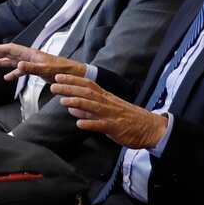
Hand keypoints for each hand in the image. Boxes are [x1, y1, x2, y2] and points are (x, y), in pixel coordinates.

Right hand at [0, 43, 86, 82]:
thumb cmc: (62, 70)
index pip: (11, 49)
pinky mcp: (36, 70)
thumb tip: (18, 65)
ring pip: (13, 62)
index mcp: (31, 54)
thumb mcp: (46, 69)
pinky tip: (8, 78)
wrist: (74, 74)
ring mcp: (32, 63)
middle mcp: (30, 57)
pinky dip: (13, 74)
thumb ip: (31, 67)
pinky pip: (21, 71)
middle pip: (10, 54)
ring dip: (2, 63)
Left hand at [49, 74, 168, 148]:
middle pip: (87, 92)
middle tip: (53, 86)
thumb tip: (71, 108)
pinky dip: (91, 124)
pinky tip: (79, 124)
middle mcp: (107, 103)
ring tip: (63, 102)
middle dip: (70, 88)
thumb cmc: (126, 119)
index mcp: (105, 98)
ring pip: (93, 106)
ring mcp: (111, 115)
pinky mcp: (115, 128)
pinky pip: (102, 125)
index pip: (87, 84)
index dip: (72, 80)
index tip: (58, 76)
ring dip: (77, 103)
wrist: (150, 128)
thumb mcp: (106, 111)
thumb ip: (88, 110)